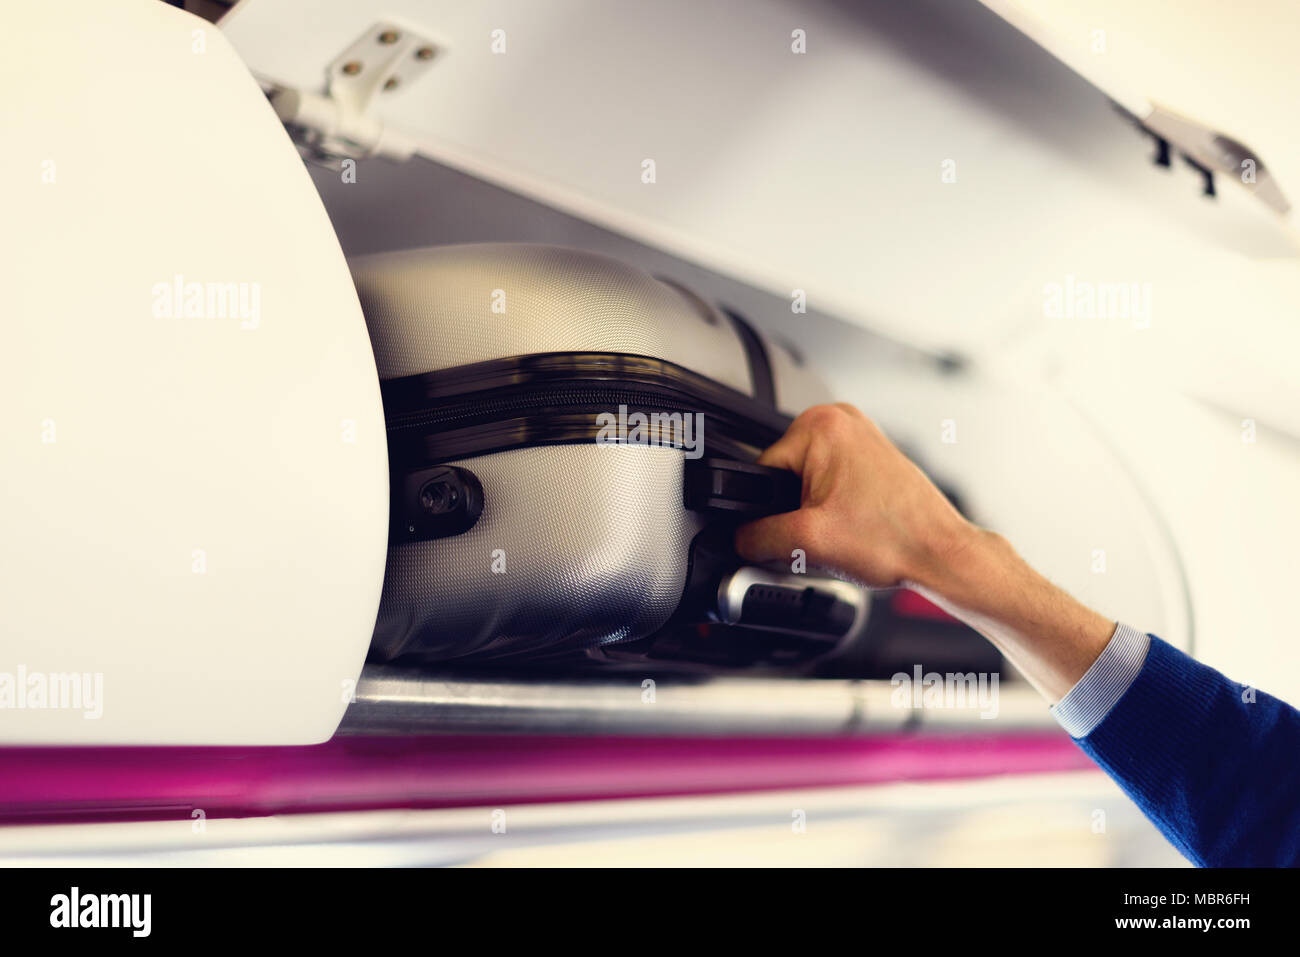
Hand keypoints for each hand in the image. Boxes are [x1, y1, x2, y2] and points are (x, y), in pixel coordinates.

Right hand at [734, 404, 973, 588]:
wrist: (940, 554)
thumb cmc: (896, 538)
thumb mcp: (807, 542)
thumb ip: (757, 537)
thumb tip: (738, 539)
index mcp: (821, 425)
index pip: (761, 472)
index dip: (767, 512)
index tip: (792, 532)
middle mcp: (841, 420)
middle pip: (783, 478)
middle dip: (794, 513)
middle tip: (824, 535)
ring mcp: (859, 435)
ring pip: (806, 484)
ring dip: (813, 513)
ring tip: (845, 531)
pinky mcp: (871, 454)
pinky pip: (830, 483)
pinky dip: (833, 508)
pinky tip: (854, 526)